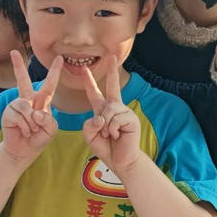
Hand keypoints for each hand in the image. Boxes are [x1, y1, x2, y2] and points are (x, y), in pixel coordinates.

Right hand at [0, 52, 61, 163]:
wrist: (25, 150)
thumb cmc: (40, 137)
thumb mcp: (51, 128)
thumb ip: (48, 119)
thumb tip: (34, 112)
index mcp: (41, 100)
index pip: (50, 83)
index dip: (55, 71)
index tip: (59, 58)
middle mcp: (28, 99)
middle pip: (23, 79)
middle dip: (18, 65)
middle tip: (13, 51)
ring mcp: (17, 105)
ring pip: (26, 108)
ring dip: (32, 123)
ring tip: (31, 130)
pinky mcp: (8, 113)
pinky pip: (20, 116)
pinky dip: (25, 127)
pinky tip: (24, 132)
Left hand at [82, 57, 141, 174]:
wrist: (120, 161)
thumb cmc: (106, 147)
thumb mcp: (90, 135)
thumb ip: (89, 124)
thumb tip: (101, 117)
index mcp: (102, 110)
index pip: (94, 92)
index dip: (89, 81)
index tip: (84, 69)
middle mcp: (114, 107)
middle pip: (113, 86)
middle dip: (112, 71)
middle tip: (111, 56)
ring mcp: (124, 112)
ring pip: (109, 108)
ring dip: (105, 124)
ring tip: (109, 134)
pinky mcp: (131, 118)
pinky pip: (115, 118)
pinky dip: (112, 128)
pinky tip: (116, 135)